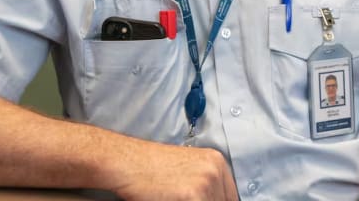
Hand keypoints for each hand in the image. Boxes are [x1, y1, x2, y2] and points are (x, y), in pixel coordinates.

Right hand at [111, 144, 237, 200]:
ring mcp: (206, 182)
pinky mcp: (194, 195)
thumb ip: (205, 188)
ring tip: (173, 198)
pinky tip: (168, 200)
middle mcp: (216, 170)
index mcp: (217, 163)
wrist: (128, 162)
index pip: (230, 198)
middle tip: (180, 199)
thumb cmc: (152, 170)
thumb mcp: (187, 171)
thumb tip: (214, 200)